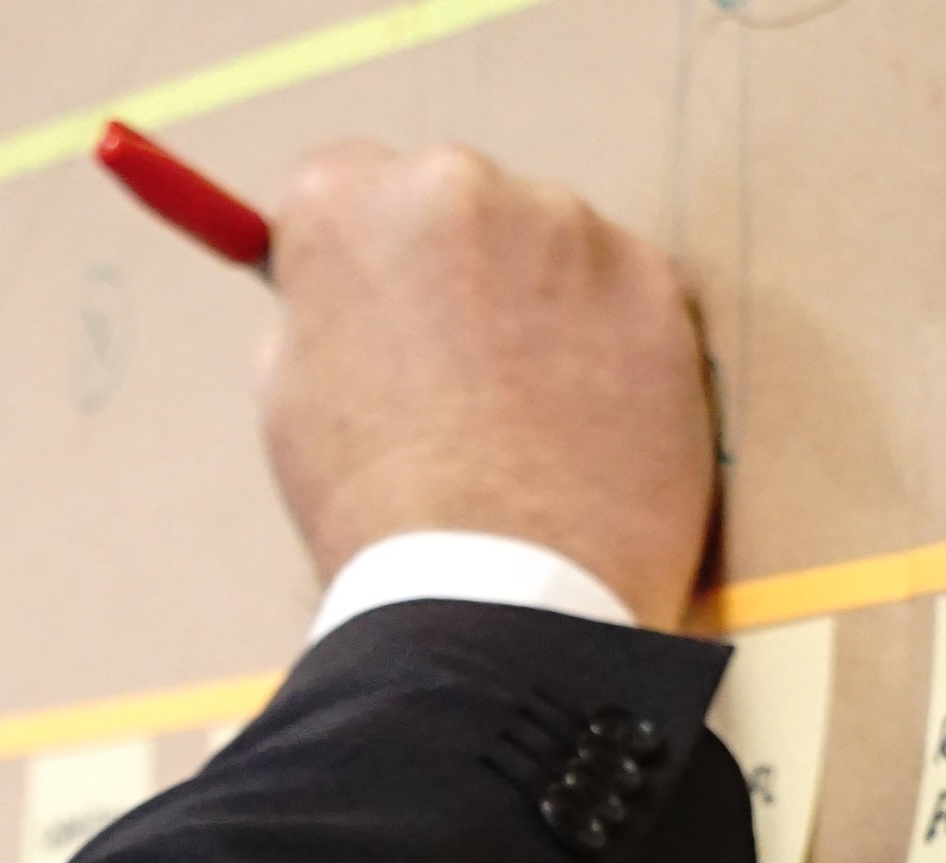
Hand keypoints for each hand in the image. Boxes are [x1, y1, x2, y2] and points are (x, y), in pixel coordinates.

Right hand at [257, 143, 714, 633]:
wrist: (498, 597)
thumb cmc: (379, 517)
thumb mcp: (291, 401)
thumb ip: (319, 314)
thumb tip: (347, 291)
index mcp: (348, 205)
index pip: (349, 183)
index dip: (365, 257)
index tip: (381, 307)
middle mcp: (459, 185)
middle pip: (458, 206)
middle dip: (459, 274)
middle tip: (460, 382)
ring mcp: (568, 229)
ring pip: (551, 249)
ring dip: (542, 308)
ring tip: (529, 426)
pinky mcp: (655, 284)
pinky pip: (627, 299)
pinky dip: (614, 350)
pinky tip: (586, 432)